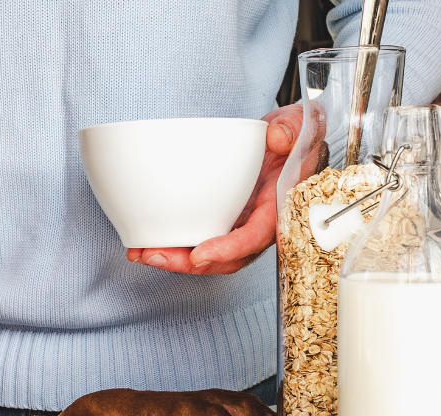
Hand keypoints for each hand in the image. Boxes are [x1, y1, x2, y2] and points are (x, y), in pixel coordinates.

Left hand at [126, 104, 302, 273]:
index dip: (228, 249)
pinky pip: (198, 237)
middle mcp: (257, 224)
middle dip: (188, 264)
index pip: (255, 237)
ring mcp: (238, 224)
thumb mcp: (301, 125)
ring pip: (207, 255)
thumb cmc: (295, 140)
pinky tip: (143, 241)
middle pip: (225, 258)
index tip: (199, 255)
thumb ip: (293, 129)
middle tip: (153, 255)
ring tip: (139, 253)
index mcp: (279, 208)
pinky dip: (172, 243)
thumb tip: (278, 138)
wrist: (288, 143)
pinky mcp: (222, 219)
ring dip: (173, 258)